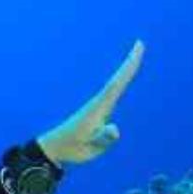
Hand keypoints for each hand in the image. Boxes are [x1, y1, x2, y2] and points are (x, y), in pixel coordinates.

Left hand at [36, 40, 144, 166]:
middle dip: (129, 63)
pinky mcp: (96, 110)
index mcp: (97, 109)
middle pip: (117, 80)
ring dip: (126, 70)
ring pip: (115, 84)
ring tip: (136, 54)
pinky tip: (123, 78)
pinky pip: (112, 91)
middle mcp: (98, 103)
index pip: (116, 85)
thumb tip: (115, 128)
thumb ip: (103, 140)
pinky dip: (120, 80)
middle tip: (139, 44)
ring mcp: (97, 105)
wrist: (53, 148)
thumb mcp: (89, 150)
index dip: (126, 69)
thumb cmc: (72, 149)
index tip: (136, 52)